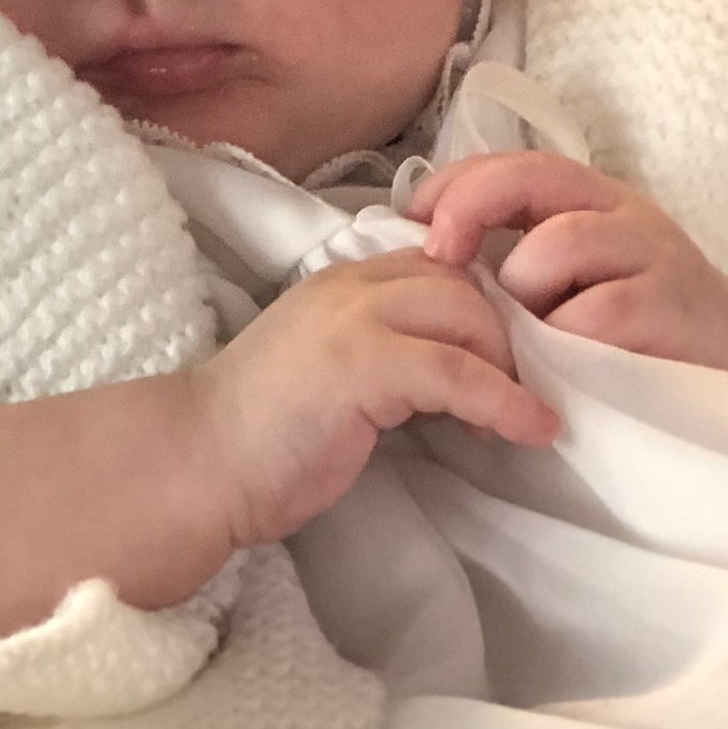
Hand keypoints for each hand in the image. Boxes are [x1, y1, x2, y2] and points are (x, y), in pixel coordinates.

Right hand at [192, 249, 557, 548]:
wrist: (195, 466)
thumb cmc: (264, 435)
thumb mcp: (335, 369)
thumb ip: (389, 348)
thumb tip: (467, 366)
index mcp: (345, 280)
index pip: (441, 262)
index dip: (489, 301)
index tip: (516, 350)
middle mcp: (353, 284)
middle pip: (466, 282)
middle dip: (509, 334)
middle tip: (523, 389)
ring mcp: (355, 319)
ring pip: (469, 315)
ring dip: (513, 367)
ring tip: (526, 414)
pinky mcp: (362, 364)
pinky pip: (458, 372)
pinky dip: (506, 402)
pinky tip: (532, 429)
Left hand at [412, 154, 727, 376]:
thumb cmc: (644, 327)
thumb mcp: (584, 279)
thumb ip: (527, 258)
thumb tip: (431, 255)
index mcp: (595, 199)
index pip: (513, 163)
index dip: (455, 183)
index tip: (411, 218)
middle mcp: (623, 213)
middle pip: (530, 180)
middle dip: (468, 212)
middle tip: (439, 261)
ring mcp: (651, 255)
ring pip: (557, 245)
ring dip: (524, 295)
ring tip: (529, 338)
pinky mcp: (670, 308)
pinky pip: (594, 314)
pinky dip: (564, 342)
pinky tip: (563, 369)